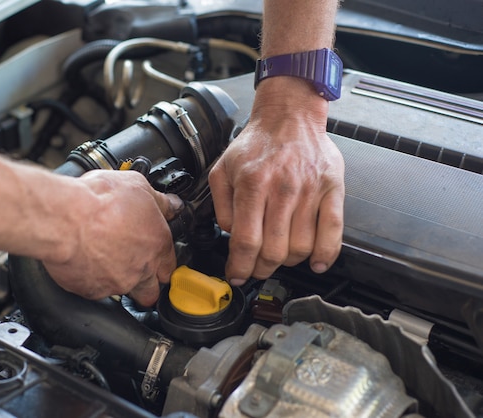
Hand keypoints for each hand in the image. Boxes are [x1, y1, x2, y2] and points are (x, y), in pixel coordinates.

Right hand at [42, 170, 181, 305]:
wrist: (64, 218)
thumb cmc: (98, 201)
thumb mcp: (137, 186)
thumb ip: (160, 202)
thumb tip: (170, 204)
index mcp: (158, 245)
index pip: (170, 265)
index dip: (162, 261)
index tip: (154, 255)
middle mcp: (141, 269)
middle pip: (152, 291)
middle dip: (146, 284)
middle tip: (132, 266)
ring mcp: (117, 283)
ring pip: (124, 292)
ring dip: (117, 280)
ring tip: (103, 260)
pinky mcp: (91, 291)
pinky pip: (95, 291)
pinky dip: (91, 279)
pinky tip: (84, 261)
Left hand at [209, 77, 344, 283]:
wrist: (289, 116)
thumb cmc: (256, 144)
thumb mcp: (222, 169)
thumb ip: (221, 205)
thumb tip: (231, 235)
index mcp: (252, 183)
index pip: (246, 241)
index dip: (240, 266)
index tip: (238, 275)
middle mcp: (282, 188)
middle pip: (273, 250)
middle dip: (261, 268)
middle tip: (256, 269)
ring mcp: (310, 190)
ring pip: (301, 247)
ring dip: (288, 262)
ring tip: (280, 257)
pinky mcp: (332, 189)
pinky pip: (333, 231)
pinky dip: (325, 254)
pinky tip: (315, 263)